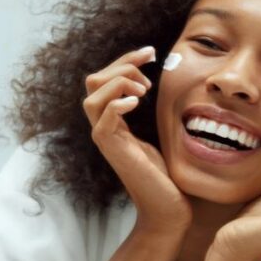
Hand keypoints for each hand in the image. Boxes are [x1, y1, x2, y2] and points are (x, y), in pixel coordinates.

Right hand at [83, 46, 191, 235]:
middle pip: (93, 81)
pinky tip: (138, 102)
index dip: (126, 60)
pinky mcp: (112, 149)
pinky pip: (103, 118)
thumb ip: (156, 108)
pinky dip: (118, 103)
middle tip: (149, 68)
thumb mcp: (161, 132)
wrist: (168, 208)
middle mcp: (104, 126)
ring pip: (92, 96)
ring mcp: (105, 138)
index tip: (152, 52)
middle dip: (121, 65)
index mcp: (114, 119)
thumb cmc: (167, 174)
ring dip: (119, 83)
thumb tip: (166, 81)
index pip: (106, 78)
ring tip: (144, 89)